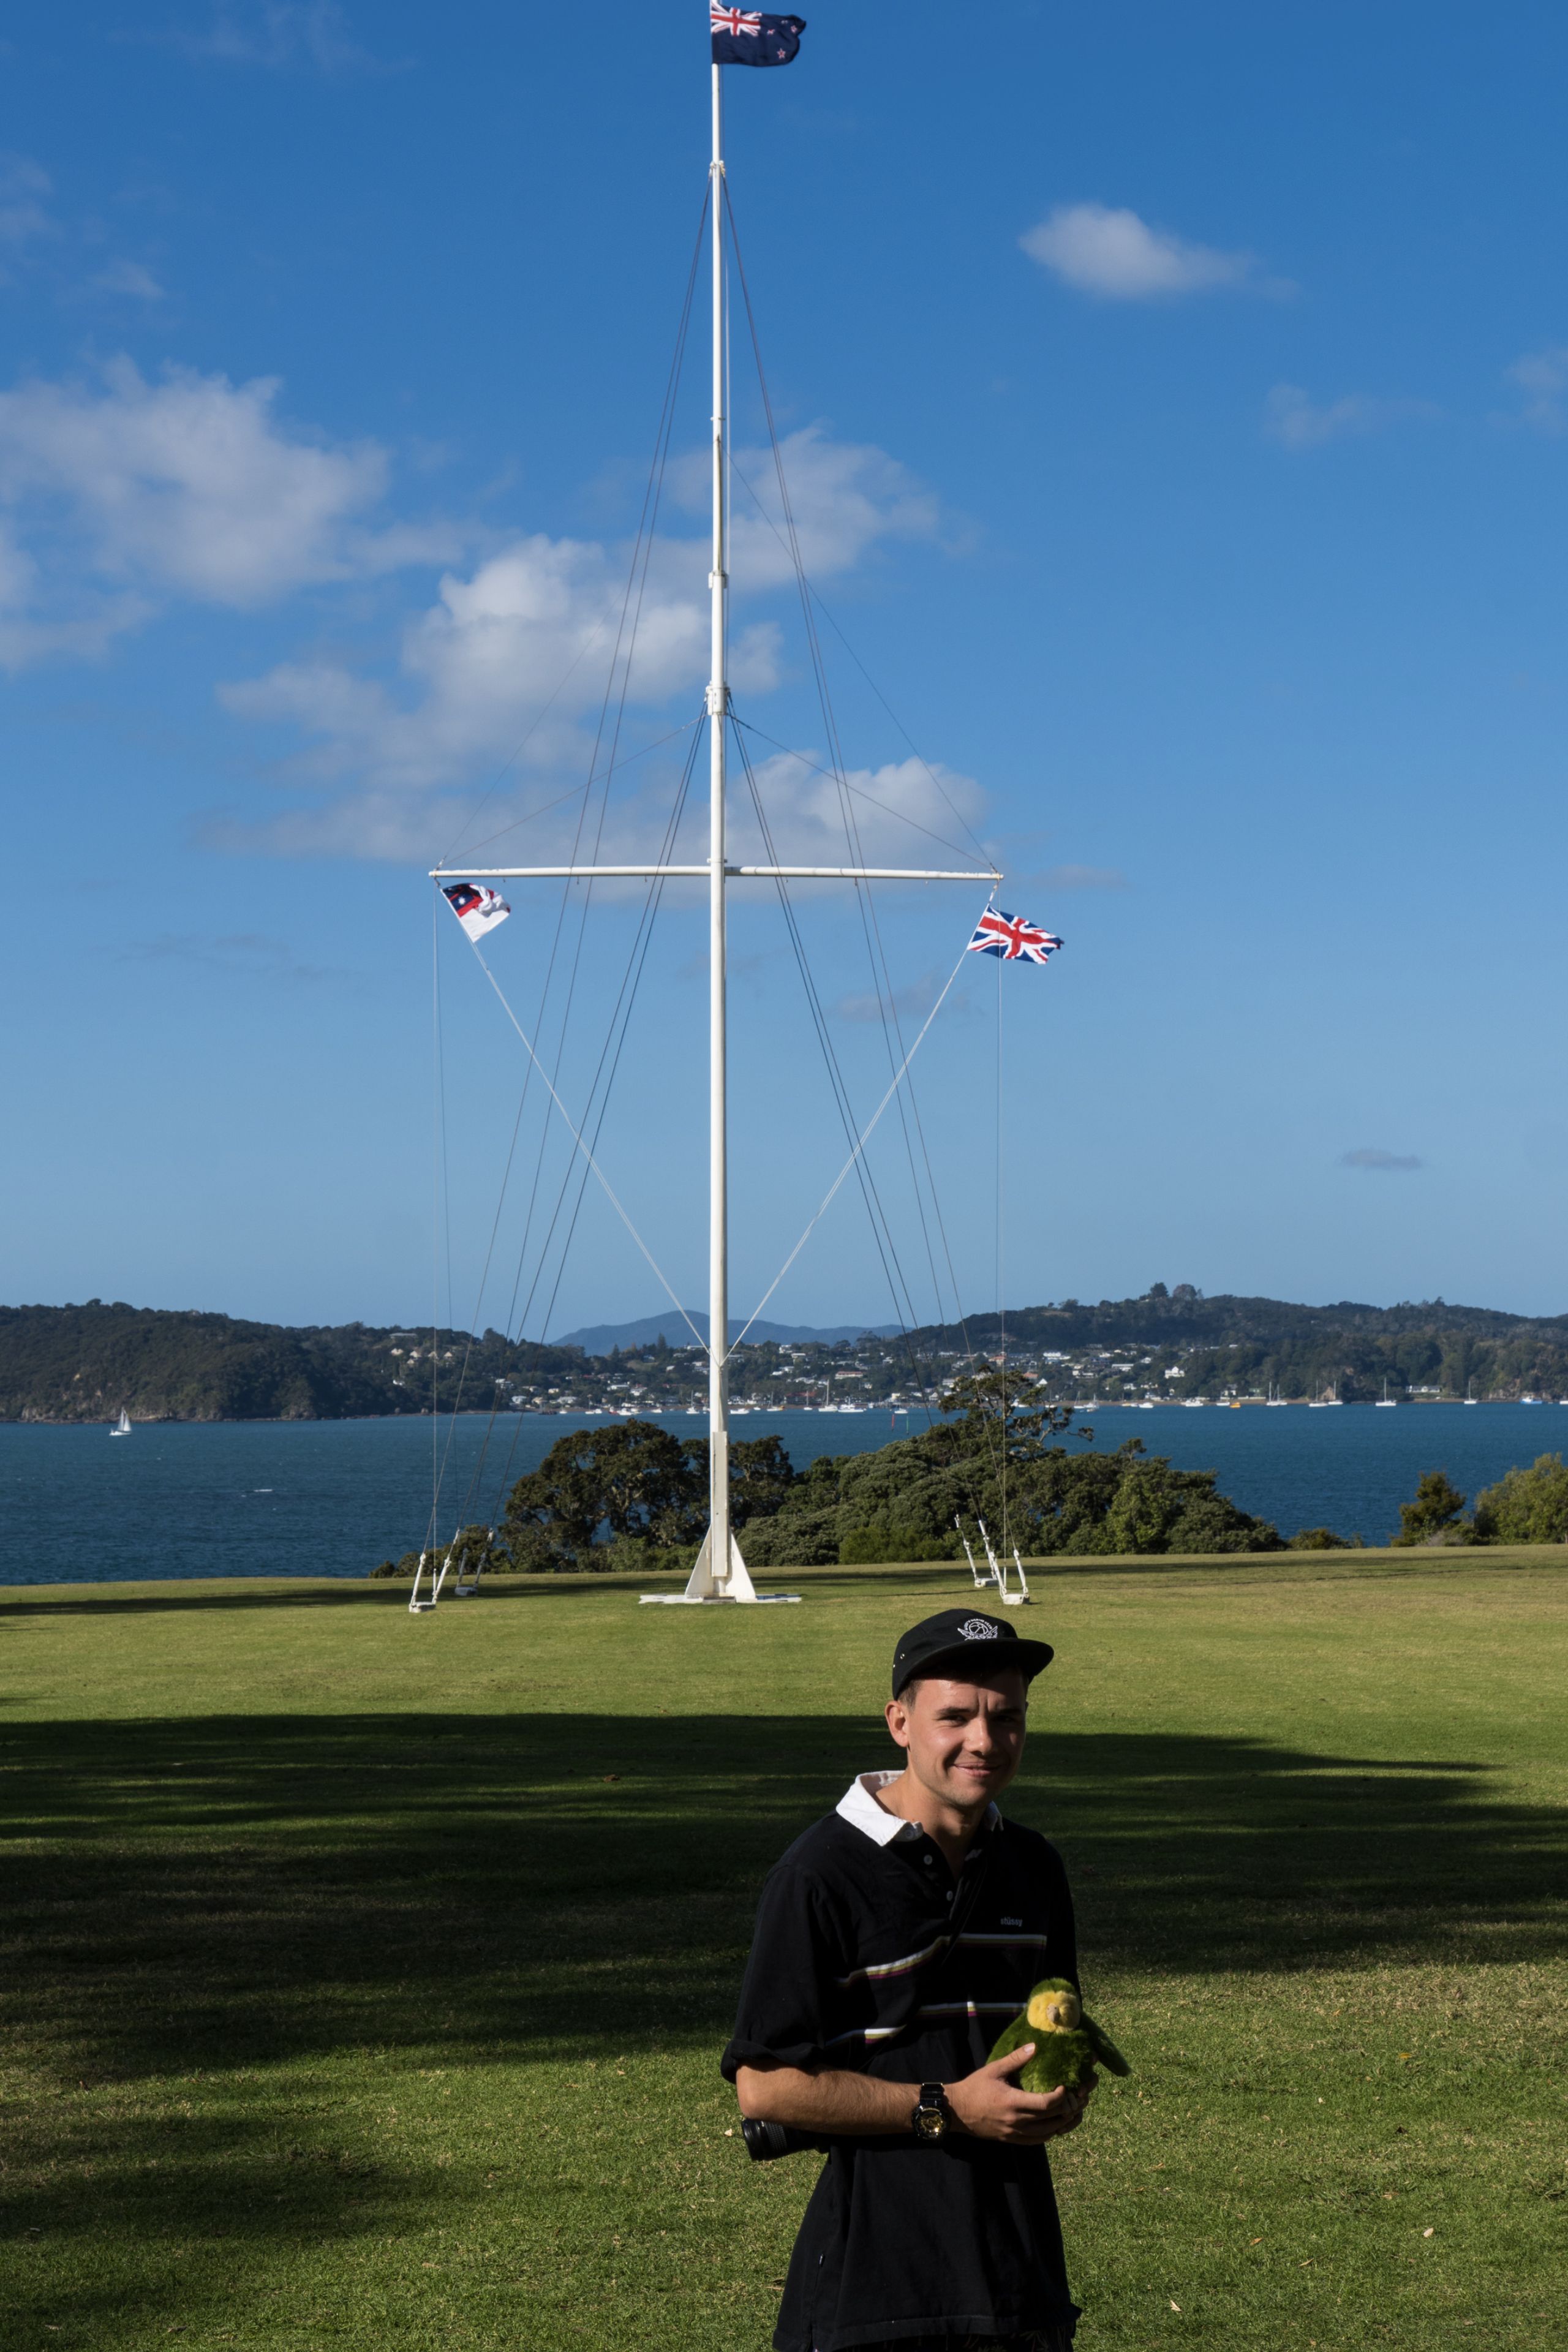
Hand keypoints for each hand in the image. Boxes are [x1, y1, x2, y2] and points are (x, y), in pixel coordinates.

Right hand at [945, 2045, 1096, 2144]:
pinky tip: (1054, 2125)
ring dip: (1062, 2124)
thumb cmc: (975, 2087)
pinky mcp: (1012, 2140)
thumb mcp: (994, 2069)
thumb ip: (1015, 2059)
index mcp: (1013, 2102)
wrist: (957, 2111)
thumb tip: (1034, 2047)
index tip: (1065, 2086)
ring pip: (1047, 2133)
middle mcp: (1017, 2121)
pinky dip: (1050, 2133)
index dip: (1061, 2097)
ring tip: (1071, 2112)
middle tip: (1076, 2098)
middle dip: (1068, 2109)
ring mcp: (1015, 2133)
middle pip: (1051, 2119)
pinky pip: (1037, 2141)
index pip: (1046, 2104)